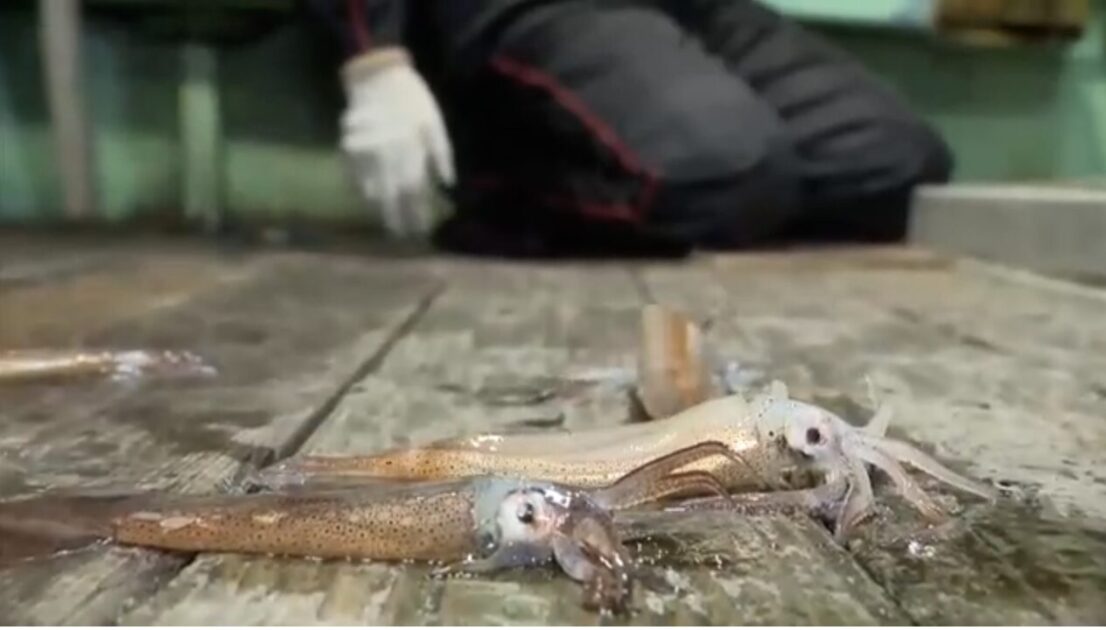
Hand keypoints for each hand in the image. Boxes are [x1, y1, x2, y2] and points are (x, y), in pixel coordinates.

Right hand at [340, 48, 454, 237]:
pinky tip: (368, 196)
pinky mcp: (348, 149)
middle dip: (396, 218)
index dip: (416, 214)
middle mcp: (386, 157)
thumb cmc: (413, 100)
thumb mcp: (435, 124)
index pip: (414, 193)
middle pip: (391, 197)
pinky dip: (360, 189)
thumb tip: (448, 186)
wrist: (378, 76)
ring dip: (379, 207)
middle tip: (400, 234)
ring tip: (386, 219)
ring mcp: (364, 154)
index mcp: (410, 152)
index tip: (420, 231)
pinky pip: (352, 177)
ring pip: (369, 190)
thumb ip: (442, 156)